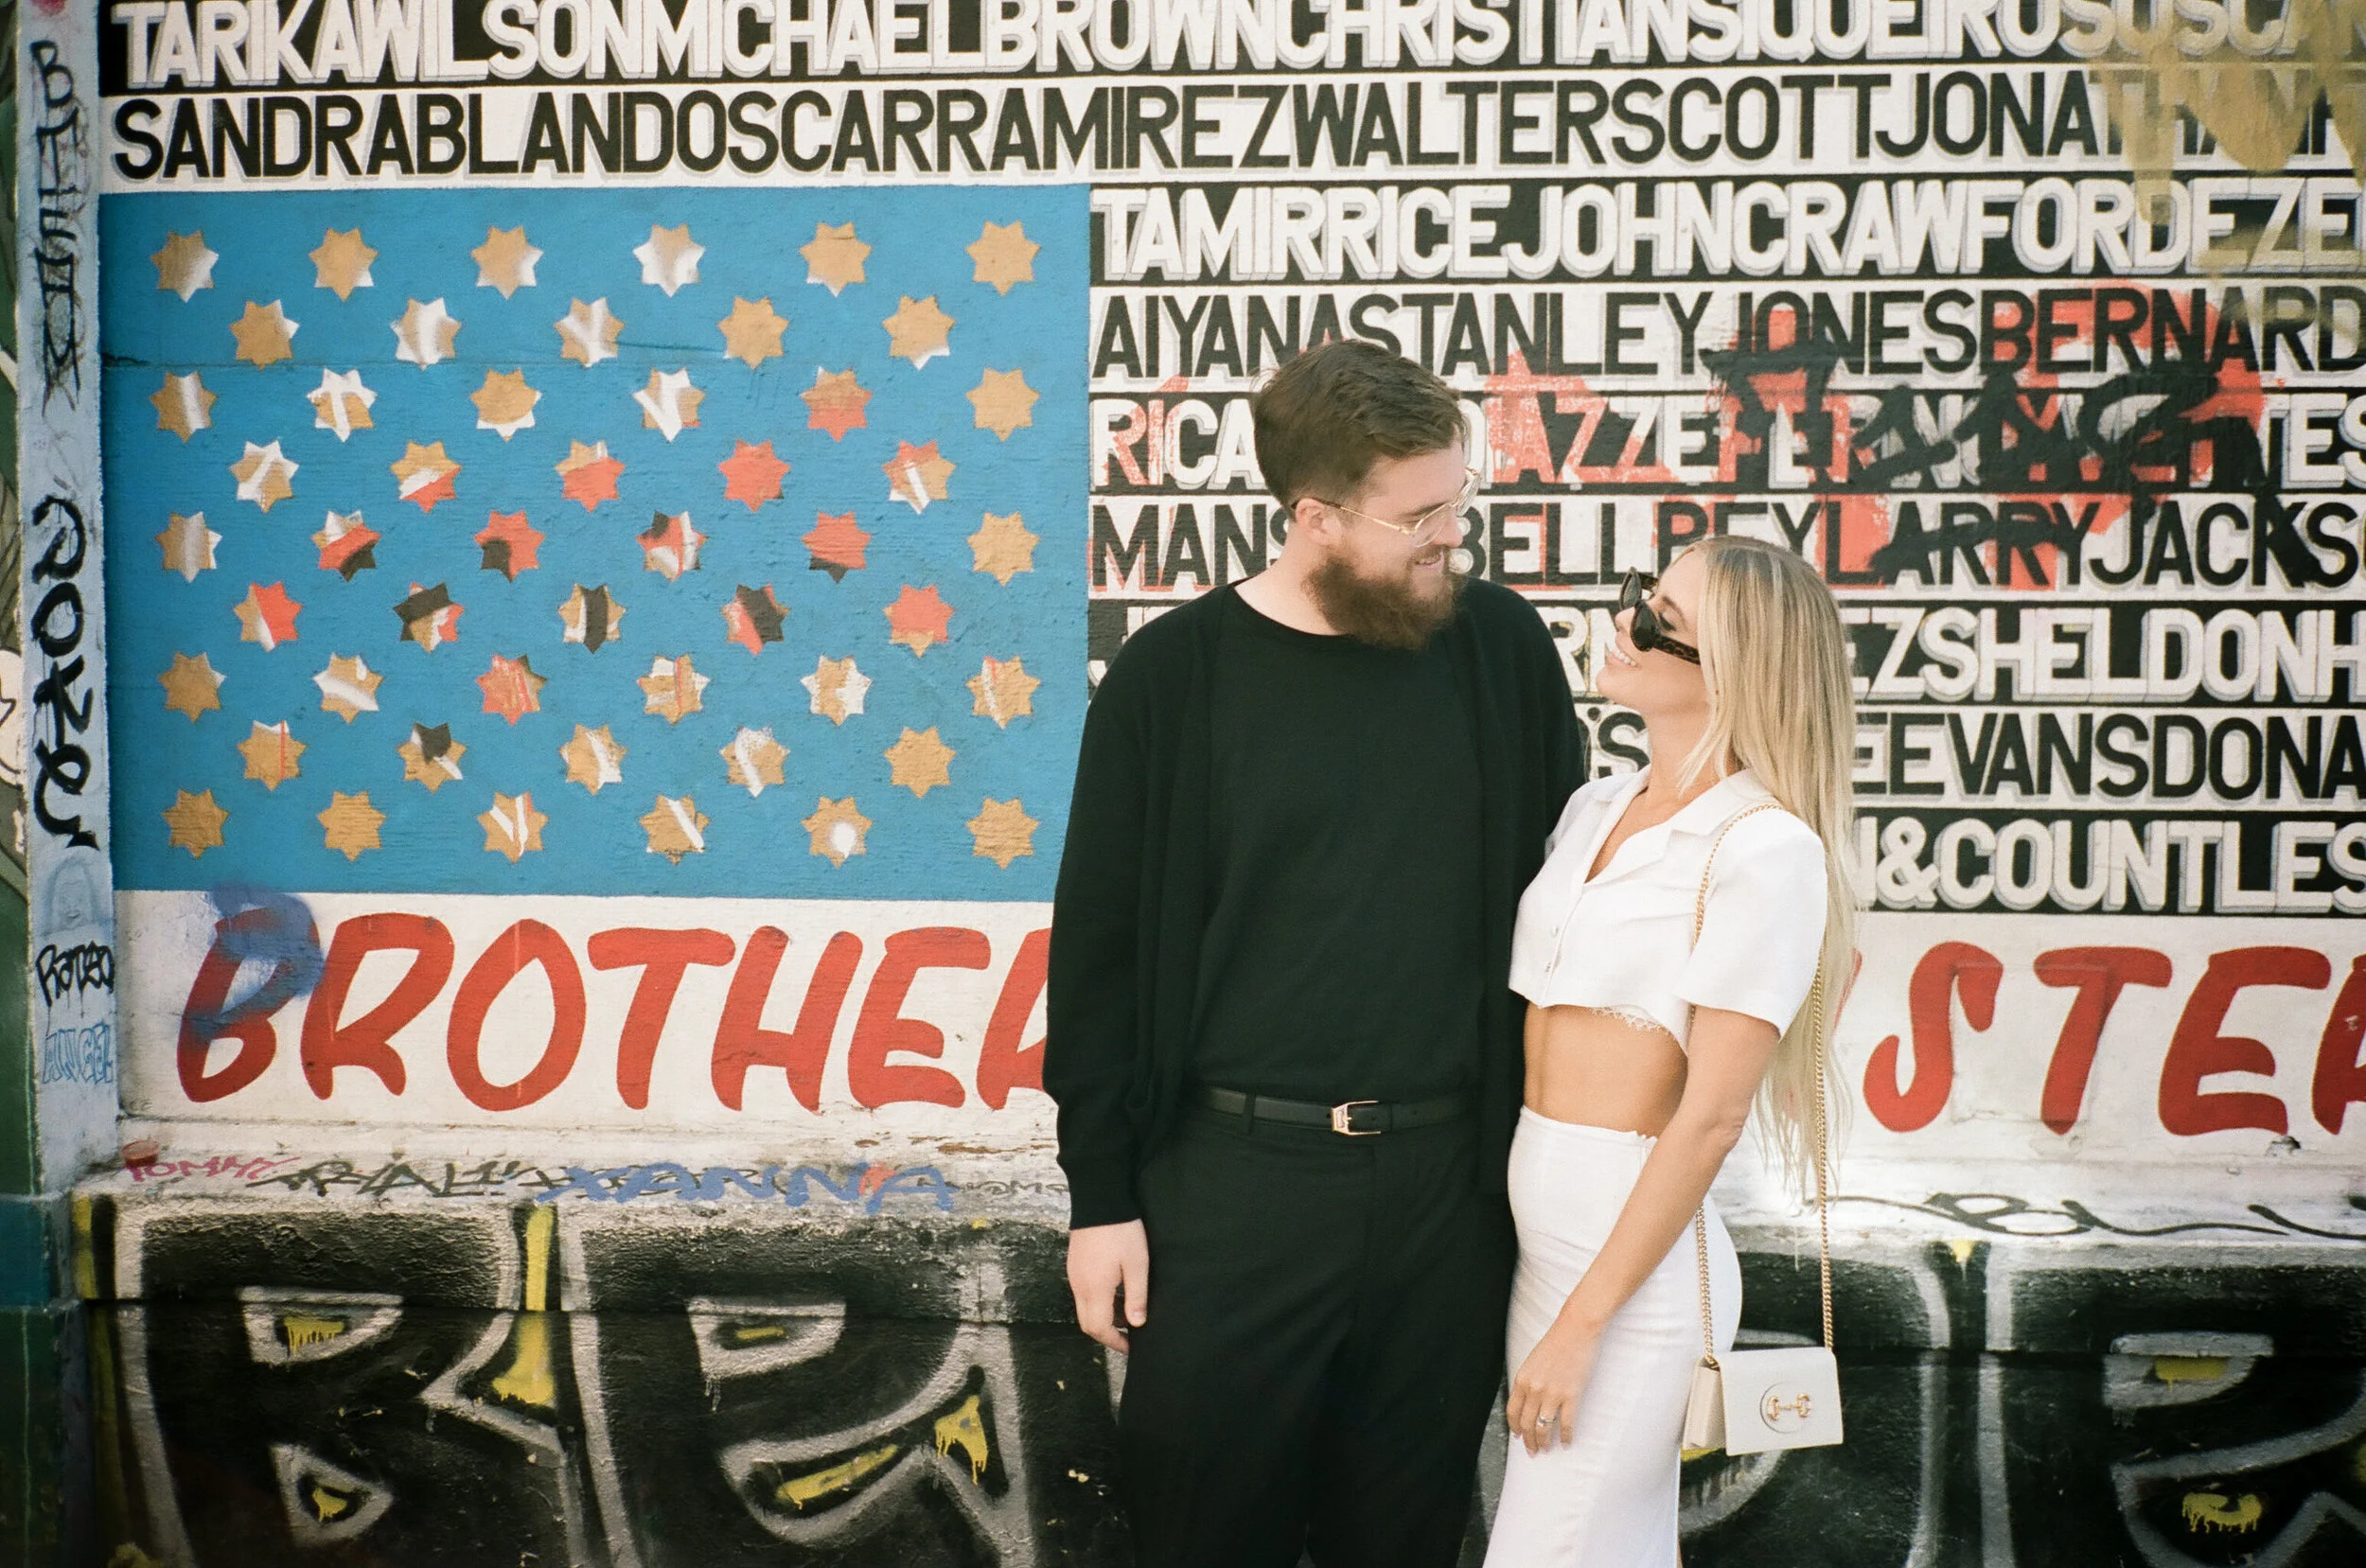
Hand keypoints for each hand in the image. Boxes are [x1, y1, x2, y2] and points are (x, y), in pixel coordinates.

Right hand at [1067, 1220, 1148, 1353]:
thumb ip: (1136, 1296)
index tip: (1131, 1347)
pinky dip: (1098, 1302)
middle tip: (1128, 1335)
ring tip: (1127, 1312)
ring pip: (1084, 1308)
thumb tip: (1137, 1323)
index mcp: (1095, 1289)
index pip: (1099, 1328)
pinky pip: (1083, 1293)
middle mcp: (1079, 1286)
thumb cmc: (1122, 1231)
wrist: (1100, 1199)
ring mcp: (1074, 1275)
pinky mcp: (1075, 1265)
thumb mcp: (1137, 1264)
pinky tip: (1115, 1292)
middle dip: (1107, 1334)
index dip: (1115, 1342)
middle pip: (1087, 1323)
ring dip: (1103, 1317)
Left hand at [1506, 1314, 1603, 1455]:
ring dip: (1544, 1442)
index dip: (1515, 1428)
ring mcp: (1552, 1393)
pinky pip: (1565, 1424)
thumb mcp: (1533, 1361)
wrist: (1577, 1329)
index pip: (1513, 1411)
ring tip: (1546, 1450)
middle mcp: (1534, 1389)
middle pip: (1527, 1423)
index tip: (1518, 1437)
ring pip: (1543, 1427)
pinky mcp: (1571, 1395)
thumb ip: (1529, 1381)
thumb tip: (1529, 1401)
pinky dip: (1565, 1437)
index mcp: (1522, 1379)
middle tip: (1533, 1451)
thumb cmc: (1557, 1342)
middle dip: (1529, 1441)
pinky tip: (1565, 1442)